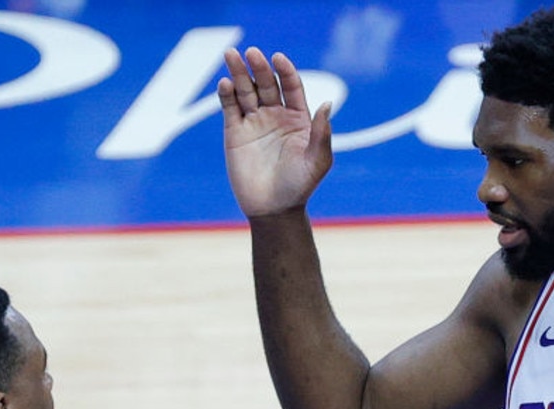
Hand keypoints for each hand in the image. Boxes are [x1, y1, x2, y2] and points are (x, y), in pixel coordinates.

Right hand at [217, 48, 332, 217]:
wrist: (273, 209)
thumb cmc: (300, 186)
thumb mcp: (317, 161)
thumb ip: (321, 133)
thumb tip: (327, 104)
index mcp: (298, 118)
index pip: (291, 87)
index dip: (285, 71)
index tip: (278, 59)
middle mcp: (276, 115)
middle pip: (266, 84)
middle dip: (259, 67)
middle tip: (252, 53)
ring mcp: (254, 122)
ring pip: (245, 90)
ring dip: (239, 73)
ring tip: (232, 54)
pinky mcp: (235, 132)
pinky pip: (230, 108)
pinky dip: (226, 94)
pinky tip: (225, 83)